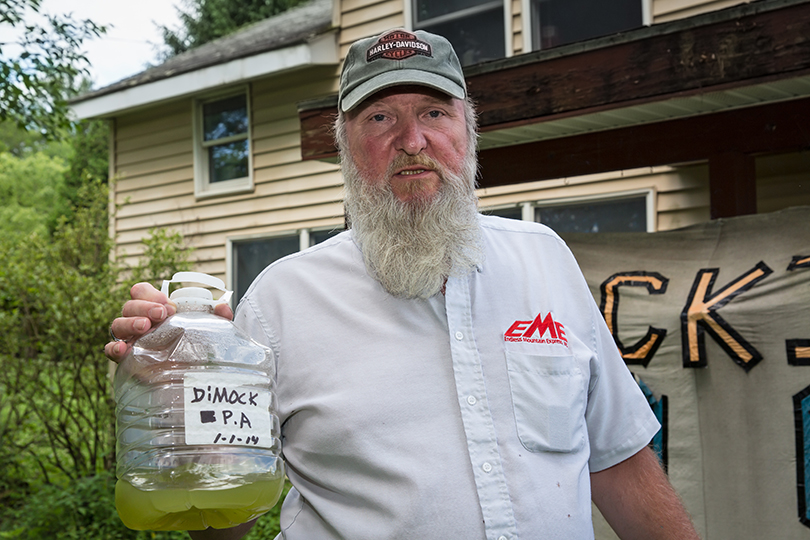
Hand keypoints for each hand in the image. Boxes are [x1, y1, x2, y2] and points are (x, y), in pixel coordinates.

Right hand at [105, 282, 233, 361]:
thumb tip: (223, 308)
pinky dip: (114, 347)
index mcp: (153, 308)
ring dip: (130, 322)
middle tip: (162, 314)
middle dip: (144, 307)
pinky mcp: (127, 358)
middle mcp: (138, 320)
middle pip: (129, 306)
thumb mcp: (207, 329)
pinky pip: (110, 349)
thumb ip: (216, 317)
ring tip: (146, 327)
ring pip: (118, 324)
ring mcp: (130, 338)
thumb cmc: (194, 344)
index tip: (168, 305)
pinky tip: (124, 348)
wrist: (190, 374)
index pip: (141, 291)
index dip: (150, 294)